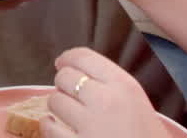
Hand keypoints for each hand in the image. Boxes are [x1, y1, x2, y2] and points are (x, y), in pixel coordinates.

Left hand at [43, 48, 171, 137]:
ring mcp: (91, 125)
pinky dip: (50, 128)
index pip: (83, 57)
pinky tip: (59, 130)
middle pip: (64, 76)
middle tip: (71, 96)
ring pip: (54, 100)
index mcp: (125, 86)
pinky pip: (48, 127)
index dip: (68, 58)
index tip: (62, 63)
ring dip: (58, 108)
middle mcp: (106, 101)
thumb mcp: (137, 103)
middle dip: (64, 85)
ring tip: (70, 117)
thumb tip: (74, 69)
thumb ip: (111, 85)